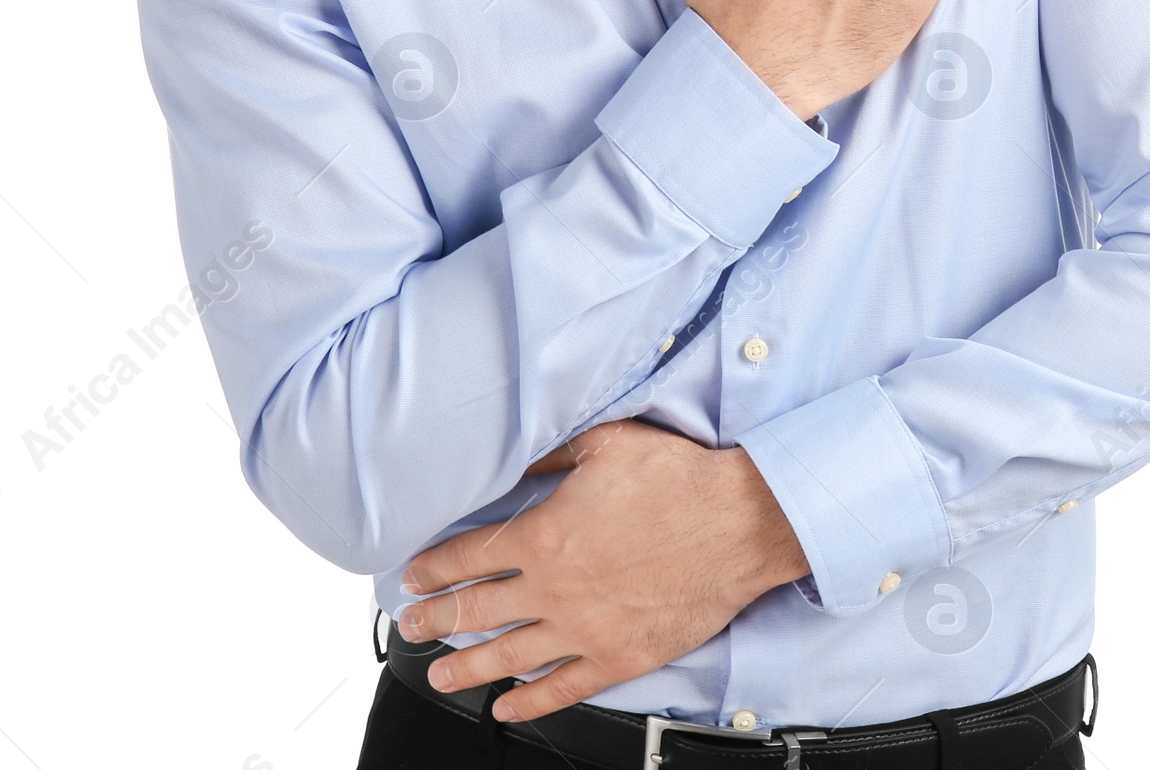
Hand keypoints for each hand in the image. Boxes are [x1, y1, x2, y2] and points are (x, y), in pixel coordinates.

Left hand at [397, 420, 805, 721]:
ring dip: (468, 666)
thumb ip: (553, 453)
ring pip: (509, 656)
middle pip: (478, 609)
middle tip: (411, 626)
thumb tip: (517, 457)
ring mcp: (585, 629)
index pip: (471, 555)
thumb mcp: (606, 443)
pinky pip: (563, 687)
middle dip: (436, 618)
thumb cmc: (678, 480)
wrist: (739, 523)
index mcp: (546, 535)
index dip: (435, 567)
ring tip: (440, 673)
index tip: (415, 576)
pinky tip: (509, 706)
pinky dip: (531, 701)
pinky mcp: (618, 657)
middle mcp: (555, 589)